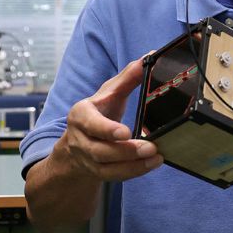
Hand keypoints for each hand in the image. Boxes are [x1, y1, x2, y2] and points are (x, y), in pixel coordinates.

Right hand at [55, 56, 162, 181]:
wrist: (76, 142)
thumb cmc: (98, 112)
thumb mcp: (109, 92)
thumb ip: (127, 77)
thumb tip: (150, 56)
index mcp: (81, 115)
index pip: (90, 124)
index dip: (106, 130)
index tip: (125, 132)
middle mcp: (80, 139)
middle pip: (100, 150)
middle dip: (126, 151)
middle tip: (151, 147)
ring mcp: (87, 158)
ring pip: (107, 167)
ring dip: (133, 165)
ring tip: (156, 156)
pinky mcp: (97, 171)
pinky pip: (114, 176)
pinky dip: (134, 172)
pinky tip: (152, 164)